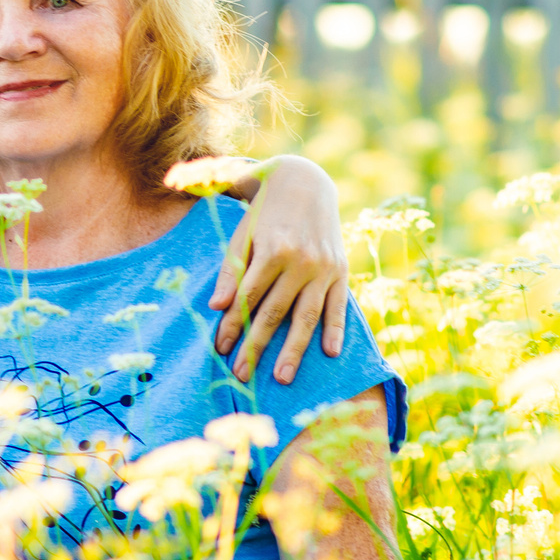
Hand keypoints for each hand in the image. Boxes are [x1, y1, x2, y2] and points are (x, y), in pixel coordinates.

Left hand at [208, 154, 349, 382]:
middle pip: (275, 313)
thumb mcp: (241, 233)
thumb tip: (217, 307)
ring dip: (295, 349)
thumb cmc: (263, 211)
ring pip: (307, 316)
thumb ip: (231, 269)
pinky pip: (339, 305)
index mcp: (271, 249)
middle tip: (242, 375)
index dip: (233, 325)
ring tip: (282, 378)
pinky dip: (336, 329)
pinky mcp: (341, 270)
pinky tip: (329, 353)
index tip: (220, 349)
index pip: (248, 298)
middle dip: (257, 346)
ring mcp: (324, 267)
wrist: (305, 181)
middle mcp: (300, 261)